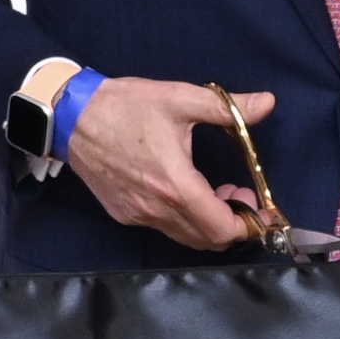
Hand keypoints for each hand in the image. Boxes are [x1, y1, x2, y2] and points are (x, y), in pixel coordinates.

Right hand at [67, 77, 273, 250]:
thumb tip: (268, 103)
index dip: (249, 225)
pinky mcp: (123, 214)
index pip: (221, 228)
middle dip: (233, 224)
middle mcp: (155, 208)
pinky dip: (184, 220)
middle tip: (241, 195)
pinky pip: (163, 227)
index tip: (260, 208)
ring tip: (216, 193)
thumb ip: (229, 108)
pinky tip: (183, 193)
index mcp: (175, 183)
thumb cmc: (126, 106)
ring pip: (186, 237)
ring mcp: (137, 215)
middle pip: (208, 240)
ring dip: (209, 223)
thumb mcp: (180, 98)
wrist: (71, 116)